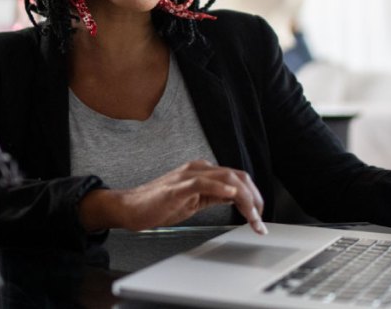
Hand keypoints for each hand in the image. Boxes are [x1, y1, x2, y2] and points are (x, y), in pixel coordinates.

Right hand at [79, 160, 267, 233]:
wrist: (130, 207)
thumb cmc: (158, 205)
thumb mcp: (194, 201)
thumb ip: (214, 196)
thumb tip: (235, 197)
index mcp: (203, 173)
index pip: (237, 179)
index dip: (253, 196)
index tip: (259, 217)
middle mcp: (198, 169)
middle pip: (237, 176)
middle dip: (254, 199)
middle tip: (260, 221)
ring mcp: (188, 176)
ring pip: (226, 178)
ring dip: (244, 198)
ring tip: (253, 217)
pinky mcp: (178, 186)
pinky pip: (203, 182)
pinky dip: (220, 187)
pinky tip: (231, 195)